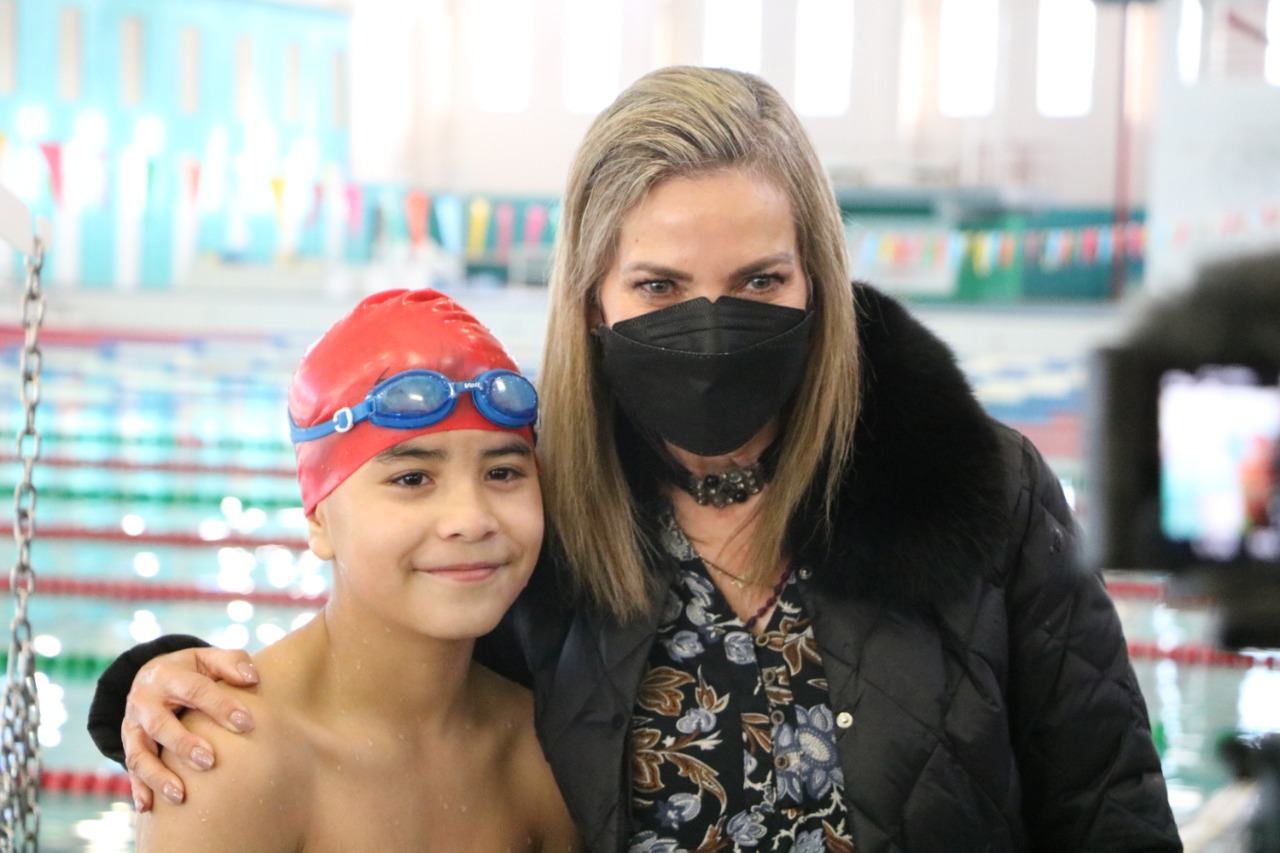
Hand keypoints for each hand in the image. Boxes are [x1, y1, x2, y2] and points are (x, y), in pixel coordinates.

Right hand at [123, 647, 258, 811]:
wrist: (151, 676)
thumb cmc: (192, 671)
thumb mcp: (208, 658)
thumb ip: (232, 663)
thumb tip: (252, 678)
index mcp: (167, 674)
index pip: (195, 690)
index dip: (221, 706)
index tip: (247, 724)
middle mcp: (144, 700)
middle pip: (160, 724)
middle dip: (184, 745)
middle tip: (210, 762)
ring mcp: (132, 725)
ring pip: (138, 753)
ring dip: (158, 776)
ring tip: (180, 795)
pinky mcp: (128, 745)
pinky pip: (130, 770)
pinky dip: (138, 789)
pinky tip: (149, 808)